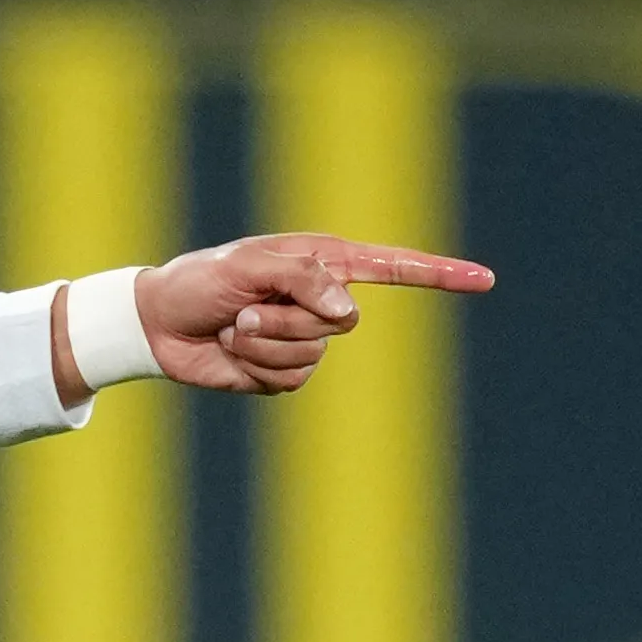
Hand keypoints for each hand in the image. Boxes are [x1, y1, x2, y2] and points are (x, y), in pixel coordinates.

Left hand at [130, 235, 493, 395]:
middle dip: (288, 320)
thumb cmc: (199, 282)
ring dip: (264, 343)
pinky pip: (289, 379)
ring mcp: (304, 339)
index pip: (395, 268)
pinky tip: (230, 351)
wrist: (156, 324)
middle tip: (244, 308)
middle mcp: (321, 300)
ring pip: (313, 354)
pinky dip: (255, 366)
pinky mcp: (281, 372)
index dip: (440, 275)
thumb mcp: (247, 265)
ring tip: (233, 326)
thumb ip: (302, 278)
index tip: (485, 280)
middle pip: (343, 323)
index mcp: (324, 263)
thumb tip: (347, 310)